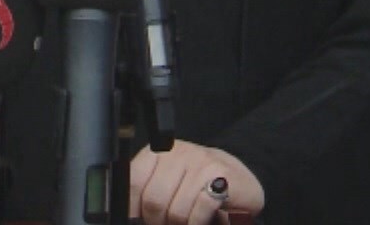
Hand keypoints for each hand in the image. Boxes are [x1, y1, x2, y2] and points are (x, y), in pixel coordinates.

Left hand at [130, 141, 262, 224]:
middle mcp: (178, 153)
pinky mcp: (221, 176)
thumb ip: (148, 191)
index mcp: (158, 151)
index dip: (133, 207)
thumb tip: (130, 214)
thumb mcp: (169, 182)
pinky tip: (201, 219)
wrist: (240, 180)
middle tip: (167, 222)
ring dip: (180, 224)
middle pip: (154, 200)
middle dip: (159, 221)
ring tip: (187, 221)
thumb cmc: (200, 184)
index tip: (138, 218)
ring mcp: (200, 162)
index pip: (134, 181)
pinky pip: (199, 211)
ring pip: (176, 210)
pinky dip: (197, 222)